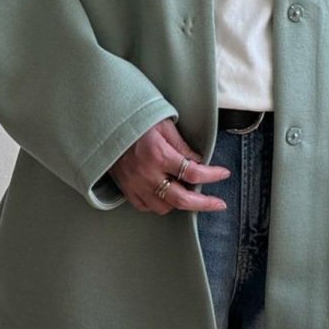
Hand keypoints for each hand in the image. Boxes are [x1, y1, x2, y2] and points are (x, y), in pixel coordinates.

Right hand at [108, 118, 230, 214]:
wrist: (104, 125)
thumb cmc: (135, 121)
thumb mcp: (163, 126)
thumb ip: (182, 146)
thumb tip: (199, 162)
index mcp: (158, 154)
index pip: (192, 172)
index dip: (212, 175)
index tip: (223, 174)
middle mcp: (147, 174)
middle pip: (181, 199)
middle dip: (204, 204)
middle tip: (219, 204)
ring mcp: (135, 185)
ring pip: (164, 207)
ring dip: (179, 202)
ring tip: (187, 192)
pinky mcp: (126, 190)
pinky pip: (146, 207)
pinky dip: (160, 204)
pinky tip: (166, 194)